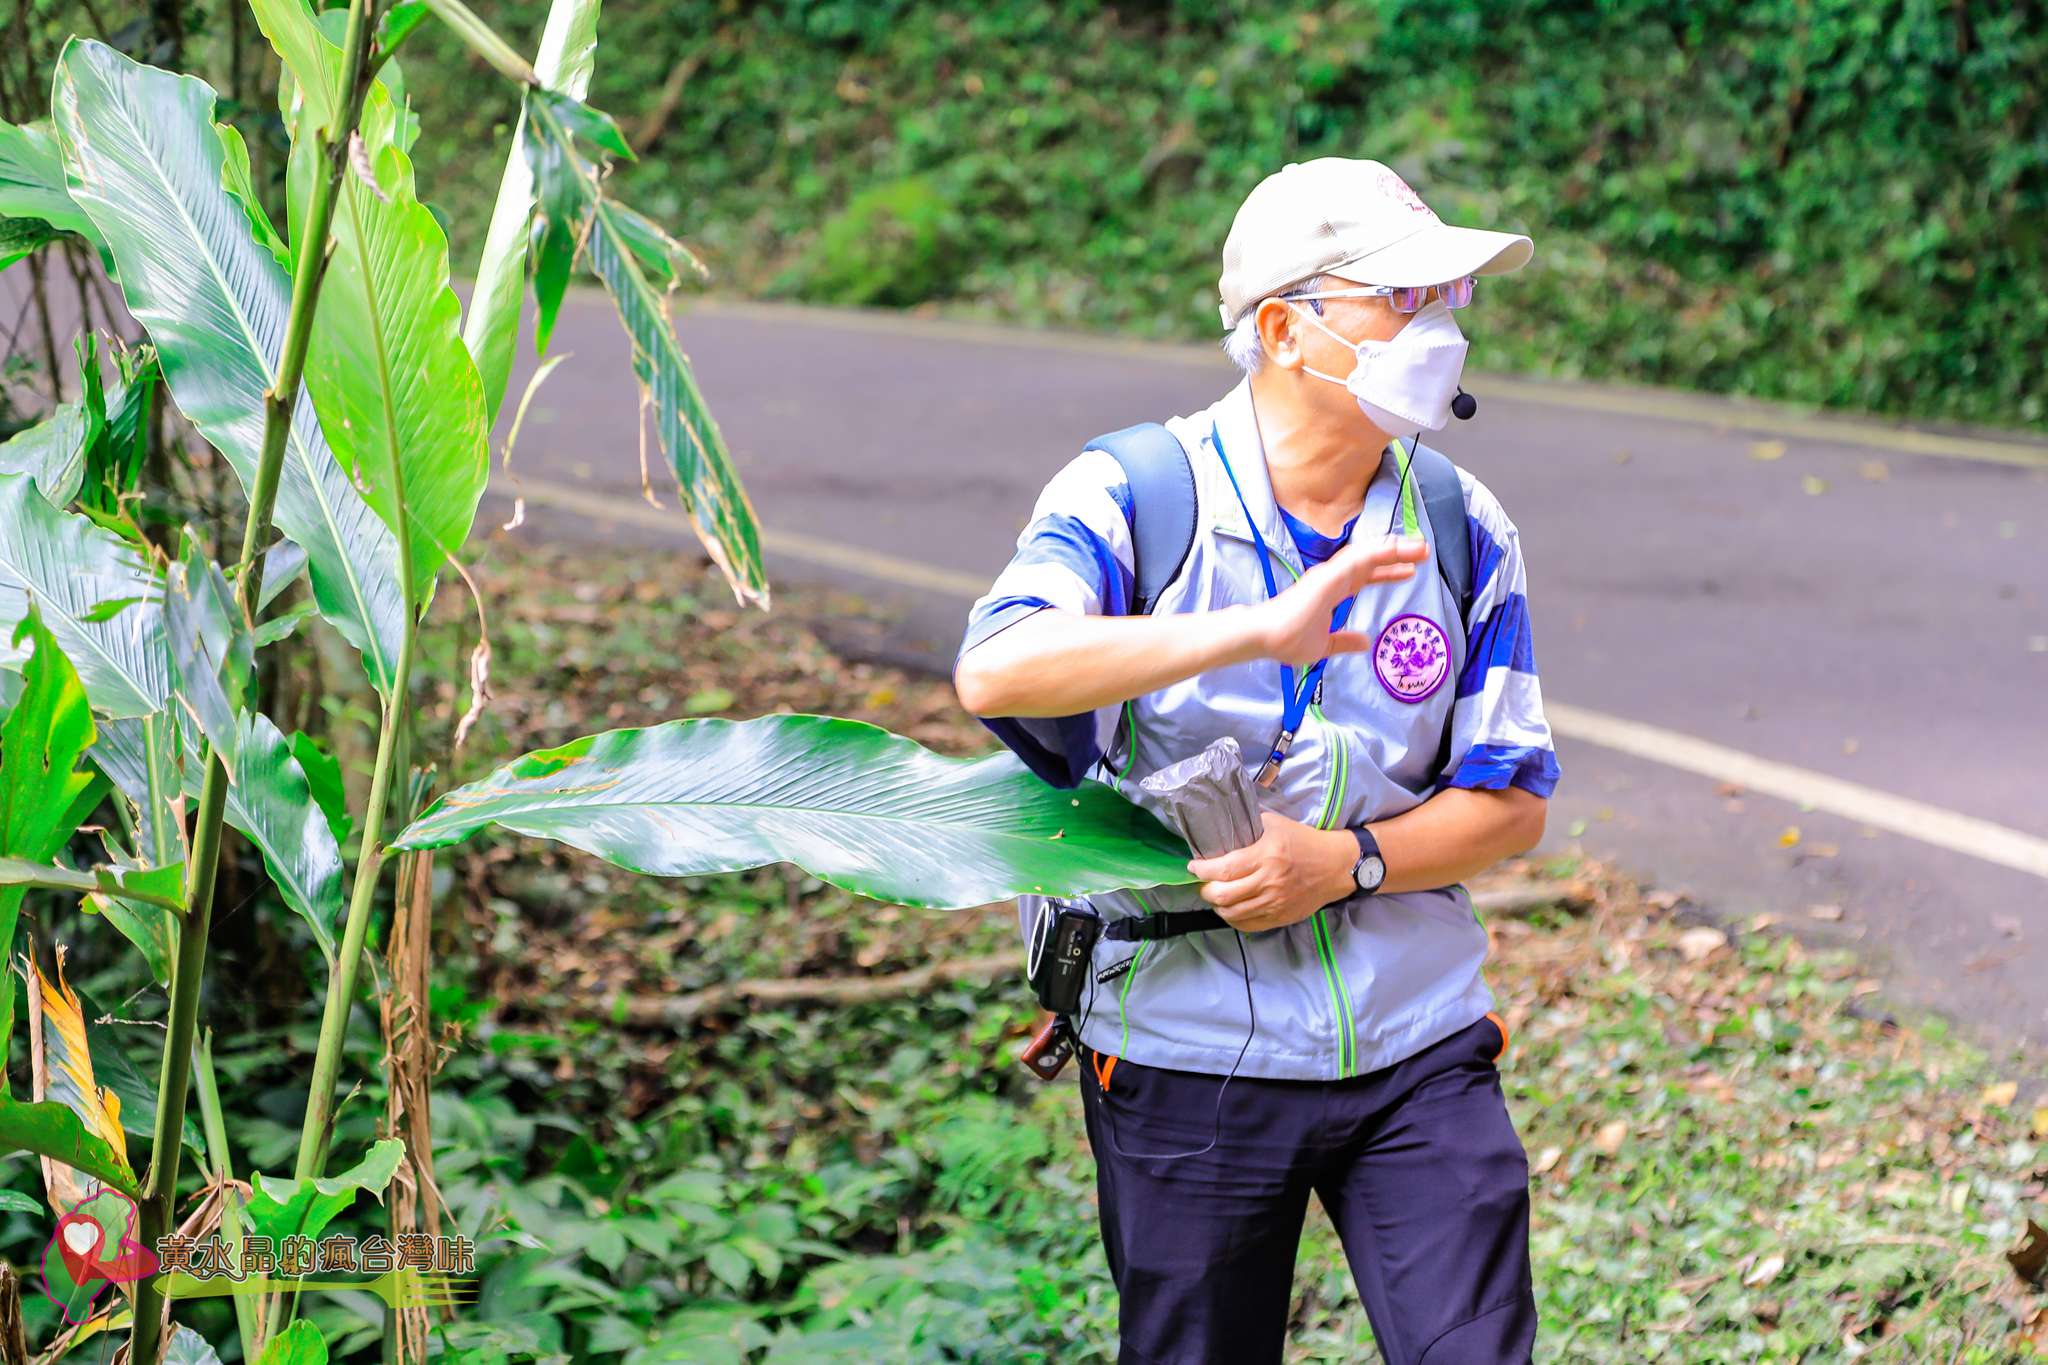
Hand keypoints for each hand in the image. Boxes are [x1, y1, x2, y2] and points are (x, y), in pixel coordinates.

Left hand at [1188, 812, 1356, 931]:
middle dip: (1205, 890)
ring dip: (1217, 905)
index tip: (1194, 867)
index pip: (1224, 869)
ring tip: (1215, 895)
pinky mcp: (1280, 917)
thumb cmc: (1304, 841)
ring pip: (1232, 914)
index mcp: (1266, 857)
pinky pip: (1248, 925)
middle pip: (1224, 895)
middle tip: (1202, 883)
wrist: (1335, 866)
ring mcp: (1275, 903)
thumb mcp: (1275, 824)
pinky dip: (1233, 918)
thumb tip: (1221, 829)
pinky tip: (1231, 908)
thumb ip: (1249, 826)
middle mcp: (1269, 882)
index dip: (1202, 870)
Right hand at [1246, 534, 1428, 668]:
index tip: (1410, 571)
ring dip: (1394, 549)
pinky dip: (1377, 553)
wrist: (1265, 638)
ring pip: (1367, 555)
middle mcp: (1332, 578)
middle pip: (1371, 561)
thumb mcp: (1325, 645)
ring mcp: (1330, 575)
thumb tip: (1365, 642)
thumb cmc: (1287, 640)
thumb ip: (1345, 641)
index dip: (1387, 573)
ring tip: (1420, 547)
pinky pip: (1356, 560)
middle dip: (1398, 556)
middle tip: (1424, 551)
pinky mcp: (1327, 577)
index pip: (1365, 577)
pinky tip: (1396, 548)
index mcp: (1331, 591)